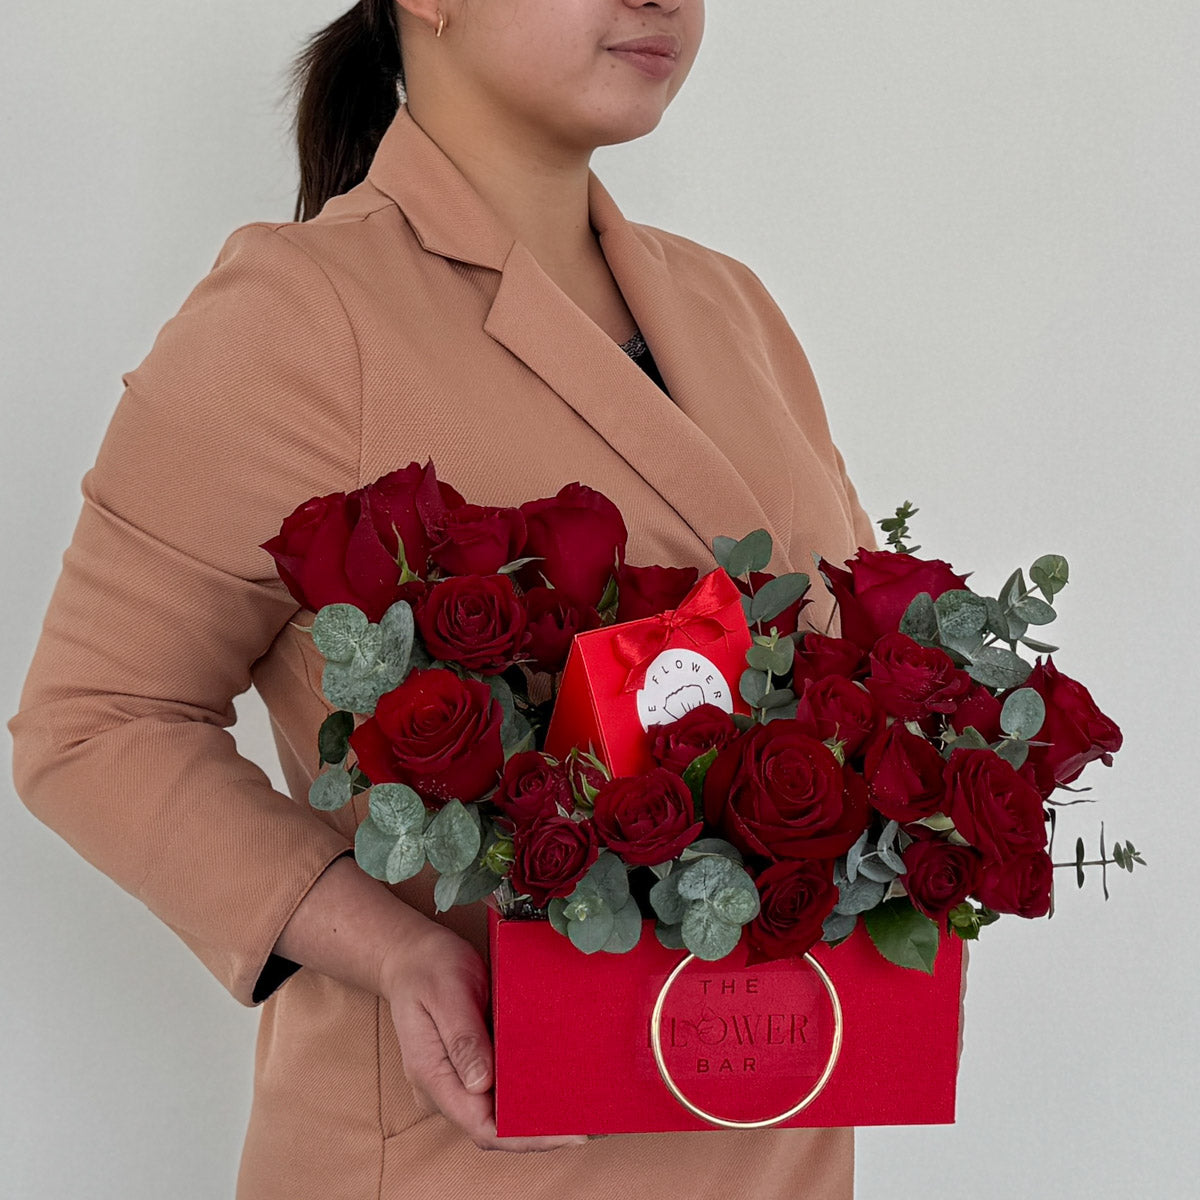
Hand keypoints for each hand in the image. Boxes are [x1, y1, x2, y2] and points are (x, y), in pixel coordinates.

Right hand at [379, 919, 588, 1152]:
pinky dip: (526, 1093)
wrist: (410, 954)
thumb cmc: (427, 967)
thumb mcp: (446, 992)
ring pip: (498, 1113)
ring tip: (579, 1107)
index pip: (482, 1126)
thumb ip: (462, 1037)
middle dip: (539, 1132)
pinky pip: (498, 1090)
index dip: (526, 1136)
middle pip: (493, 1128)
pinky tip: (556, 1085)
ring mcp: (455, 1079)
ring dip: (535, 1115)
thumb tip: (481, 1083)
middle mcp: (443, 1087)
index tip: (567, 1132)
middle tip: (587, 1123)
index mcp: (433, 1075)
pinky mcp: (468, 1066)